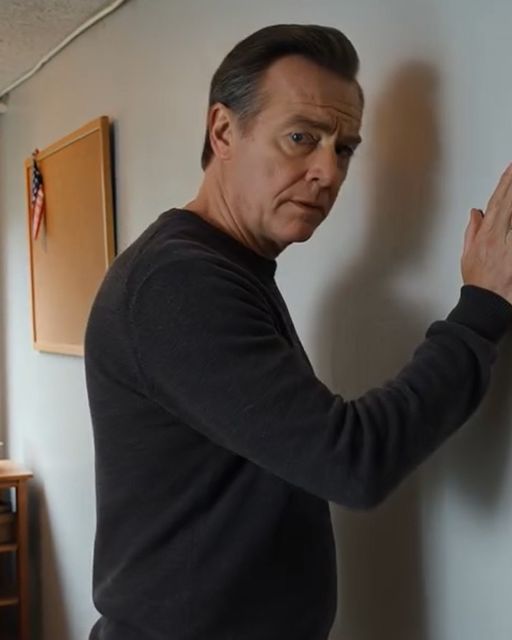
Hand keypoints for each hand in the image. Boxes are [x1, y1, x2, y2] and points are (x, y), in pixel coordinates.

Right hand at [461, 163, 511, 304]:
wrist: (489, 303)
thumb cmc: (479, 283)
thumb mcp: (468, 255)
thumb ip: (473, 231)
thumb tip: (476, 213)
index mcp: (487, 237)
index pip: (497, 203)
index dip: (505, 184)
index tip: (511, 169)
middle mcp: (501, 239)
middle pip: (510, 205)